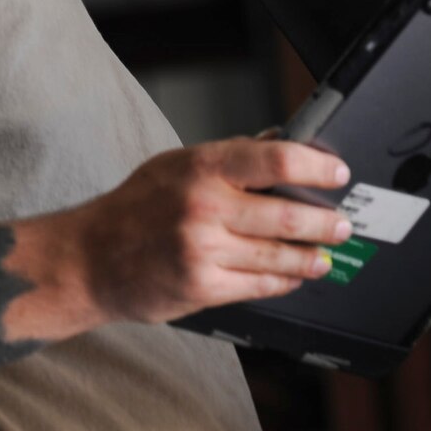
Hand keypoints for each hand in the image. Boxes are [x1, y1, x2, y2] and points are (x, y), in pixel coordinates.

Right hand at [37, 138, 352, 328]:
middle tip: (343, 223)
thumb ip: (231, 156)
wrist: (88, 260)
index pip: (275, 160)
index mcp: (201, 167)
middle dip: (326, 222)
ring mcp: (203, 251)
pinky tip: (294, 276)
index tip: (338, 173)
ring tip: (326, 254)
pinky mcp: (202, 288)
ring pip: (279, 256)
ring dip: (312, 257)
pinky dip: (284, 281)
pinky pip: (259, 285)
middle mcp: (204, 207)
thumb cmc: (134, 207)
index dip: (316, 167)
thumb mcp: (177, 164)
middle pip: (287, 216)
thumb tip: (283, 142)